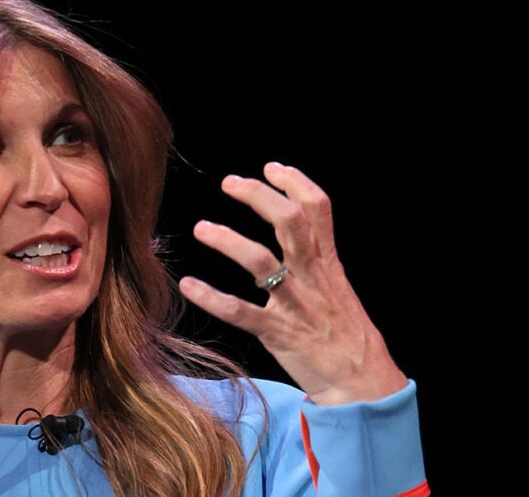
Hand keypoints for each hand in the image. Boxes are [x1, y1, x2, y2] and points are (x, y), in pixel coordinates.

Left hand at [178, 162, 407, 404]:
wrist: (364, 383)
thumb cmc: (346, 334)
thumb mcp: (338, 287)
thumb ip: (317, 258)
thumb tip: (299, 230)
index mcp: (328, 262)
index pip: (317, 208)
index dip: (295, 182)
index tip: (271, 167)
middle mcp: (312, 276)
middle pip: (289, 221)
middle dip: (258, 196)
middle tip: (229, 182)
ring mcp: (295, 303)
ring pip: (261, 261)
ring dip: (229, 241)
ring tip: (201, 228)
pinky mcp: (278, 332)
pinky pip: (240, 311)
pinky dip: (211, 297)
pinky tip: (188, 285)